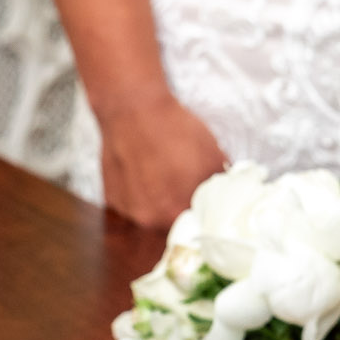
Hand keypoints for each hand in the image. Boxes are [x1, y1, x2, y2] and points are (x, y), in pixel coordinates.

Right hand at [97, 93, 226, 228]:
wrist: (132, 110)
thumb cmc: (174, 131)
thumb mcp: (213, 156)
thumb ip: (221, 185)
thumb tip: (228, 195)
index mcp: (177, 213)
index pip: (197, 229)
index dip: (204, 218)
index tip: (208, 207)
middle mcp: (148, 219)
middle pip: (172, 225)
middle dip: (181, 210)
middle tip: (186, 187)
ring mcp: (126, 210)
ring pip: (150, 216)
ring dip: (159, 203)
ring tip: (163, 177)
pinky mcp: (111, 197)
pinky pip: (132, 204)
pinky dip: (140, 194)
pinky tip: (144, 172)